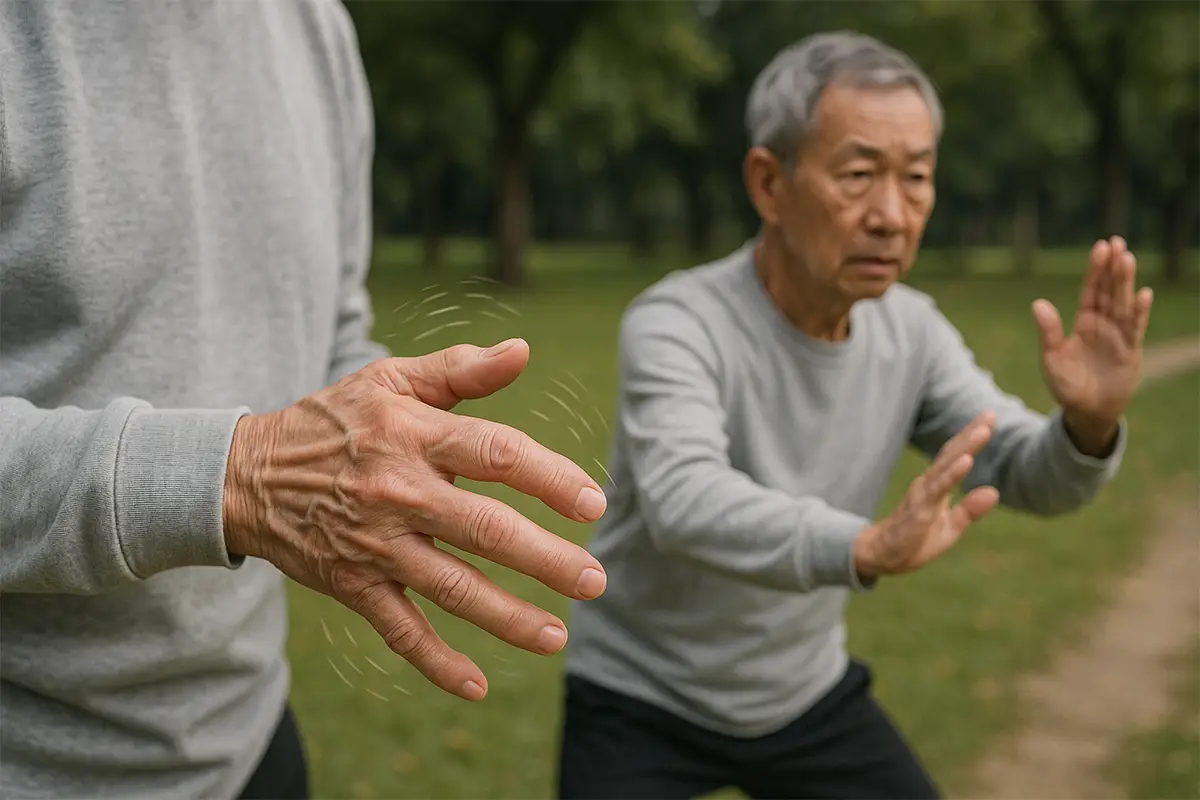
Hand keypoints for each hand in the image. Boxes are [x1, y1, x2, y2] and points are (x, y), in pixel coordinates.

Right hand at [221, 338, 609, 701]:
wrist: (245, 475)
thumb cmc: (333, 421)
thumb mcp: (390, 379)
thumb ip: (460, 368)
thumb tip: (522, 351)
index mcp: (414, 436)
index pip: (497, 455)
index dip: (551, 478)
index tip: (593, 504)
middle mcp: (399, 493)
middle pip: (486, 530)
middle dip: (547, 560)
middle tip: (595, 581)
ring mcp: (375, 545)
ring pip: (452, 587)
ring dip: (508, 617)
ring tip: (557, 636)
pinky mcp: (354, 585)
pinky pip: (400, 630)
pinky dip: (436, 662)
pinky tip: (477, 685)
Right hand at [853, 412, 999, 578]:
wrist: (883, 559)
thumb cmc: (915, 542)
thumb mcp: (950, 528)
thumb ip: (970, 510)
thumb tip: (994, 492)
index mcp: (936, 487)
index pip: (955, 456)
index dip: (971, 437)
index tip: (989, 416)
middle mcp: (927, 485)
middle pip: (951, 454)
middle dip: (970, 434)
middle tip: (989, 414)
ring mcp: (922, 496)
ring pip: (945, 468)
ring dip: (964, 448)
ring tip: (981, 432)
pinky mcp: (919, 512)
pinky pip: (937, 490)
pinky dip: (952, 474)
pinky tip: (965, 461)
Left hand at [1032, 236, 1152, 452]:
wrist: (1086, 411)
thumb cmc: (1066, 384)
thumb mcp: (1051, 358)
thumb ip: (1048, 332)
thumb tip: (1038, 303)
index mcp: (1083, 322)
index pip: (1090, 291)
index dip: (1095, 270)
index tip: (1099, 247)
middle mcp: (1102, 324)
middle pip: (1109, 290)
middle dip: (1112, 267)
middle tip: (1116, 242)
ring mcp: (1119, 335)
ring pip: (1123, 303)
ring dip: (1126, 282)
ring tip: (1126, 258)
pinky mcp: (1131, 350)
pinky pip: (1136, 327)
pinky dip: (1139, 311)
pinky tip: (1143, 294)